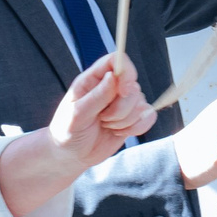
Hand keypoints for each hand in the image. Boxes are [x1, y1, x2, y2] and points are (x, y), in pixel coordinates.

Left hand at [47, 54, 152, 169]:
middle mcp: (110, 87)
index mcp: (93, 80)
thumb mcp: (76, 114)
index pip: (116, 61)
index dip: (126, 72)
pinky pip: (149, 117)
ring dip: (125, 121)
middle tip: (102, 119)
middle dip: (121, 109)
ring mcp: (123, 103)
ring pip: (141, 104)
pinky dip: (137, 128)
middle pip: (133, 86)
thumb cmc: (67, 132)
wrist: (72, 155)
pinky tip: (119, 132)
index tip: (123, 91)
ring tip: (106, 126)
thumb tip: (113, 76)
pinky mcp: (133, 118)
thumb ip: (97, 96)